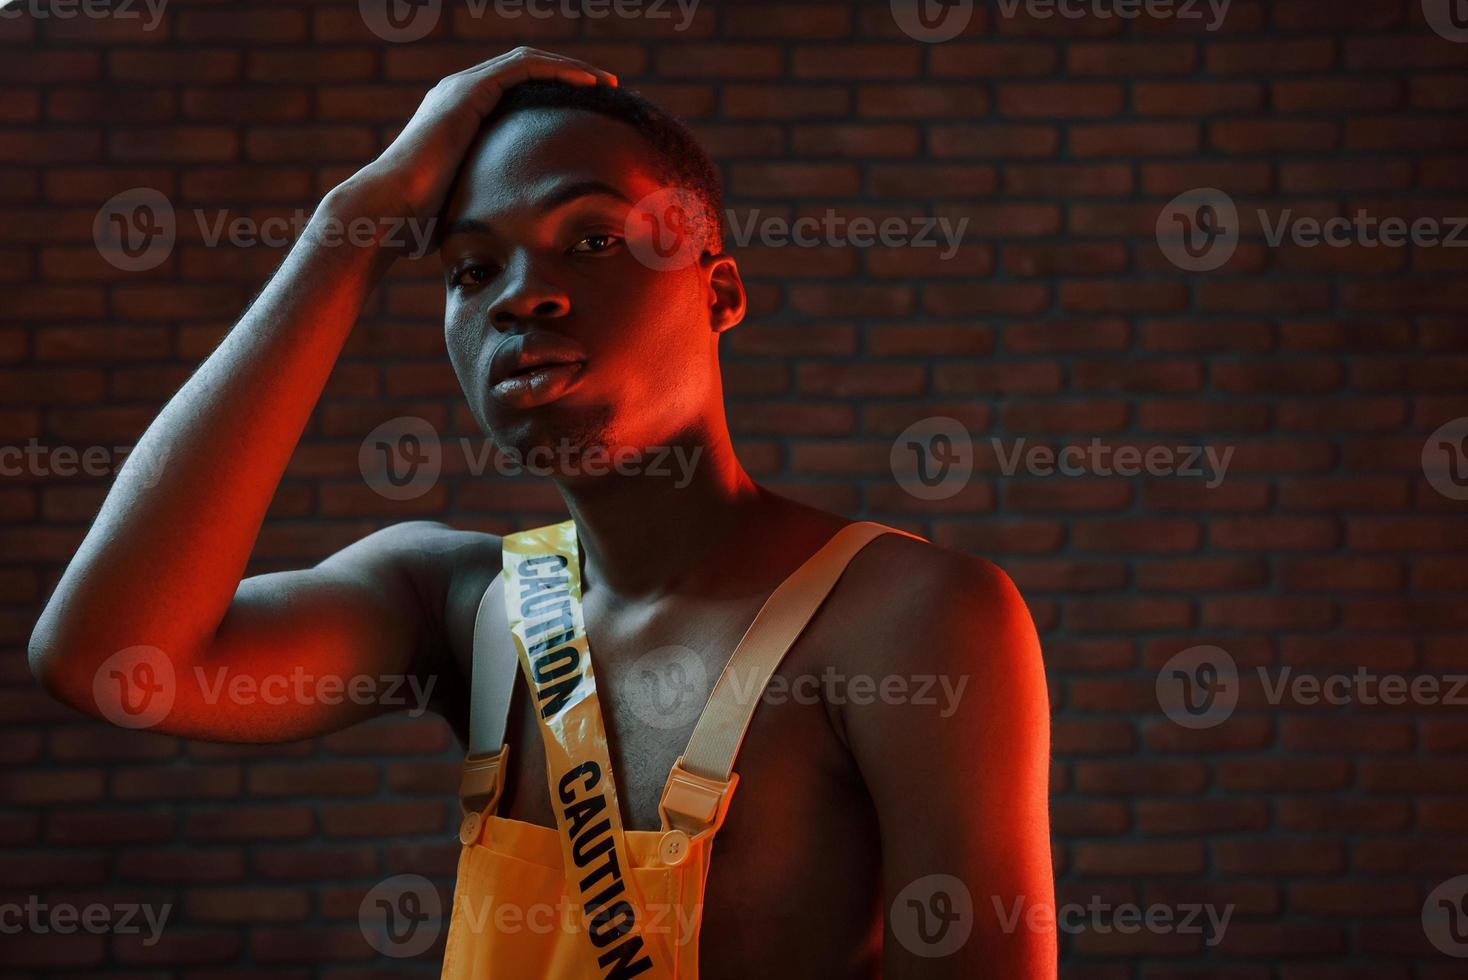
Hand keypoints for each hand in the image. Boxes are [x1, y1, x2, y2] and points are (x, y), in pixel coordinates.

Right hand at [327, 47, 616, 254]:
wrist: (390, 214)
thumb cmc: (423, 224)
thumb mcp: (471, 204)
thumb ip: (493, 199)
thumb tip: (521, 230)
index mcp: (462, 116)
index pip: (519, 92)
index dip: (557, 94)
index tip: (591, 110)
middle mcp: (460, 94)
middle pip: (527, 70)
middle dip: (570, 76)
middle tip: (608, 90)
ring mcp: (462, 90)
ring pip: (529, 63)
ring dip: (571, 69)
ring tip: (607, 84)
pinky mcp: (468, 93)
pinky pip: (523, 69)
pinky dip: (559, 71)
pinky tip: (589, 84)